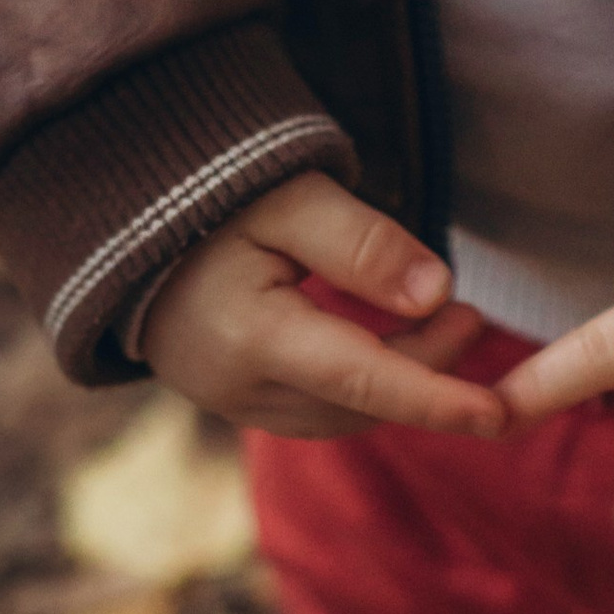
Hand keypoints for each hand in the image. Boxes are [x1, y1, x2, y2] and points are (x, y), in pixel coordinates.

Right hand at [140, 171, 509, 441]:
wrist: (116, 221)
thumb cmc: (206, 198)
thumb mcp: (287, 198)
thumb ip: (362, 245)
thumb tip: (436, 295)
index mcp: (249, 336)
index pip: (362, 378)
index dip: (434, 396)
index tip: (496, 412)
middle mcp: (238, 388)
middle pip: (360, 402)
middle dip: (428, 370)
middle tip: (471, 314)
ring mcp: (231, 403)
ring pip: (341, 415)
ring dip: (400, 378)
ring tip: (446, 321)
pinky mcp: (235, 401)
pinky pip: (317, 410)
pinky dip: (365, 385)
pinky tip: (388, 341)